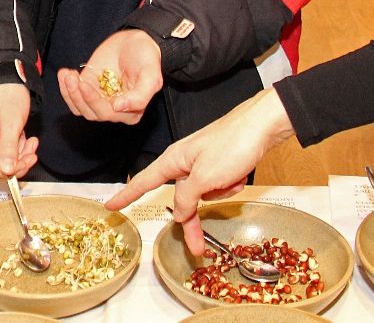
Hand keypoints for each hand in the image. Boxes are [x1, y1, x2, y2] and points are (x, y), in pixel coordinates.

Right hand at [0, 83, 36, 177]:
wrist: (7, 84)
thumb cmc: (8, 95)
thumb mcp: (13, 122)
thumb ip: (9, 148)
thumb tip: (7, 171)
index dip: (6, 170)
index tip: (26, 161)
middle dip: (15, 162)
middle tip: (32, 152)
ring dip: (17, 157)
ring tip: (29, 142)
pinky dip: (13, 151)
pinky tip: (21, 139)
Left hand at [57, 29, 161, 123]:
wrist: (135, 41)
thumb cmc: (146, 58)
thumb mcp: (150, 76)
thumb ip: (140, 96)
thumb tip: (119, 108)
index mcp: (132, 112)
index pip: (109, 114)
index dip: (95, 102)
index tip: (85, 86)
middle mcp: (114, 110)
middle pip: (92, 112)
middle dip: (80, 96)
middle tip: (74, 78)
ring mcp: (99, 99)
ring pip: (80, 107)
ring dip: (70, 93)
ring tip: (67, 75)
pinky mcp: (87, 88)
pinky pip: (73, 96)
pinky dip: (65, 88)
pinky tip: (64, 74)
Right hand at [105, 89, 295, 254]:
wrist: (263, 125)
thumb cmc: (231, 144)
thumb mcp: (205, 176)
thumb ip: (186, 197)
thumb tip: (178, 212)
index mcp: (174, 160)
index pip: (143, 181)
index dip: (127, 195)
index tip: (111, 206)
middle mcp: (185, 161)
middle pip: (181, 198)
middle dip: (193, 220)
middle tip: (198, 248)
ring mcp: (203, 162)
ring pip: (203, 193)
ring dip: (219, 193)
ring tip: (233, 178)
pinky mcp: (220, 164)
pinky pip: (218, 185)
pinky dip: (230, 184)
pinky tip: (239, 174)